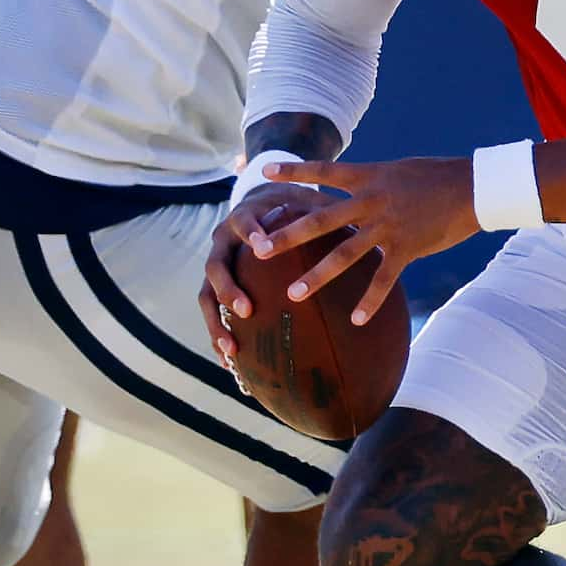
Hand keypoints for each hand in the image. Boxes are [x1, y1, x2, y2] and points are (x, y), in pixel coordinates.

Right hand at [198, 183, 320, 364]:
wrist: (259, 204)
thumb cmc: (288, 205)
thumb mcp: (303, 201)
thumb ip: (321, 210)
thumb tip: (359, 220)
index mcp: (242, 218)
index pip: (243, 223)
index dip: (250, 234)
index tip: (262, 246)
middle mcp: (222, 242)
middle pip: (215, 266)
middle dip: (228, 289)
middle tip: (246, 310)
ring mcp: (216, 266)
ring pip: (206, 295)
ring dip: (217, 323)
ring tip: (232, 350)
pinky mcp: (215, 286)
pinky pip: (213, 314)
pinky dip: (220, 336)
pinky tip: (232, 364)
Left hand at [249, 155, 478, 327]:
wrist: (474, 187)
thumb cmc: (438, 177)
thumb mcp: (398, 172)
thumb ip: (372, 183)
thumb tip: (353, 189)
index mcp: (369, 177)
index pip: (324, 172)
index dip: (294, 173)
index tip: (265, 174)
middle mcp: (372, 201)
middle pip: (321, 220)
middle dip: (288, 235)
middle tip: (258, 250)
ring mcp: (388, 226)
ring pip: (345, 253)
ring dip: (317, 275)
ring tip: (292, 293)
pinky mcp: (407, 248)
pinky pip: (384, 279)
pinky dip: (370, 300)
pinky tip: (356, 320)